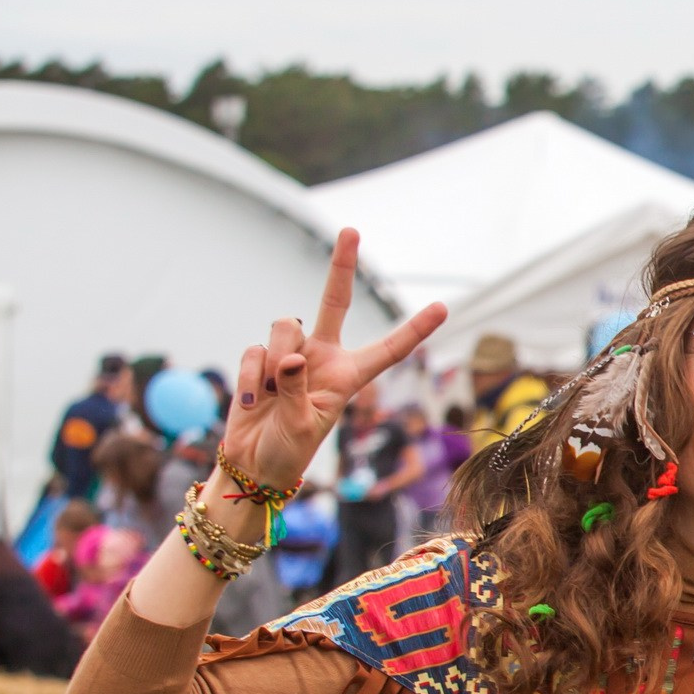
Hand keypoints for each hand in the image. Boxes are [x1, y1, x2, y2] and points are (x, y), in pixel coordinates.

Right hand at [225, 230, 446, 489]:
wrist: (253, 463)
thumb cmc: (288, 451)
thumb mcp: (302, 428)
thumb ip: (297, 391)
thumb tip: (291, 358)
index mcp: (350, 377)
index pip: (390, 350)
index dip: (415, 329)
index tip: (442, 307)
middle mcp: (324, 357)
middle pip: (334, 302)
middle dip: (341, 266)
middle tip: (352, 230)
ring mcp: (291, 354)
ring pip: (285, 326)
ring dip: (273, 361)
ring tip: (271, 397)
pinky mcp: (260, 359)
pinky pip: (254, 352)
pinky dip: (251, 377)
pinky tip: (253, 402)